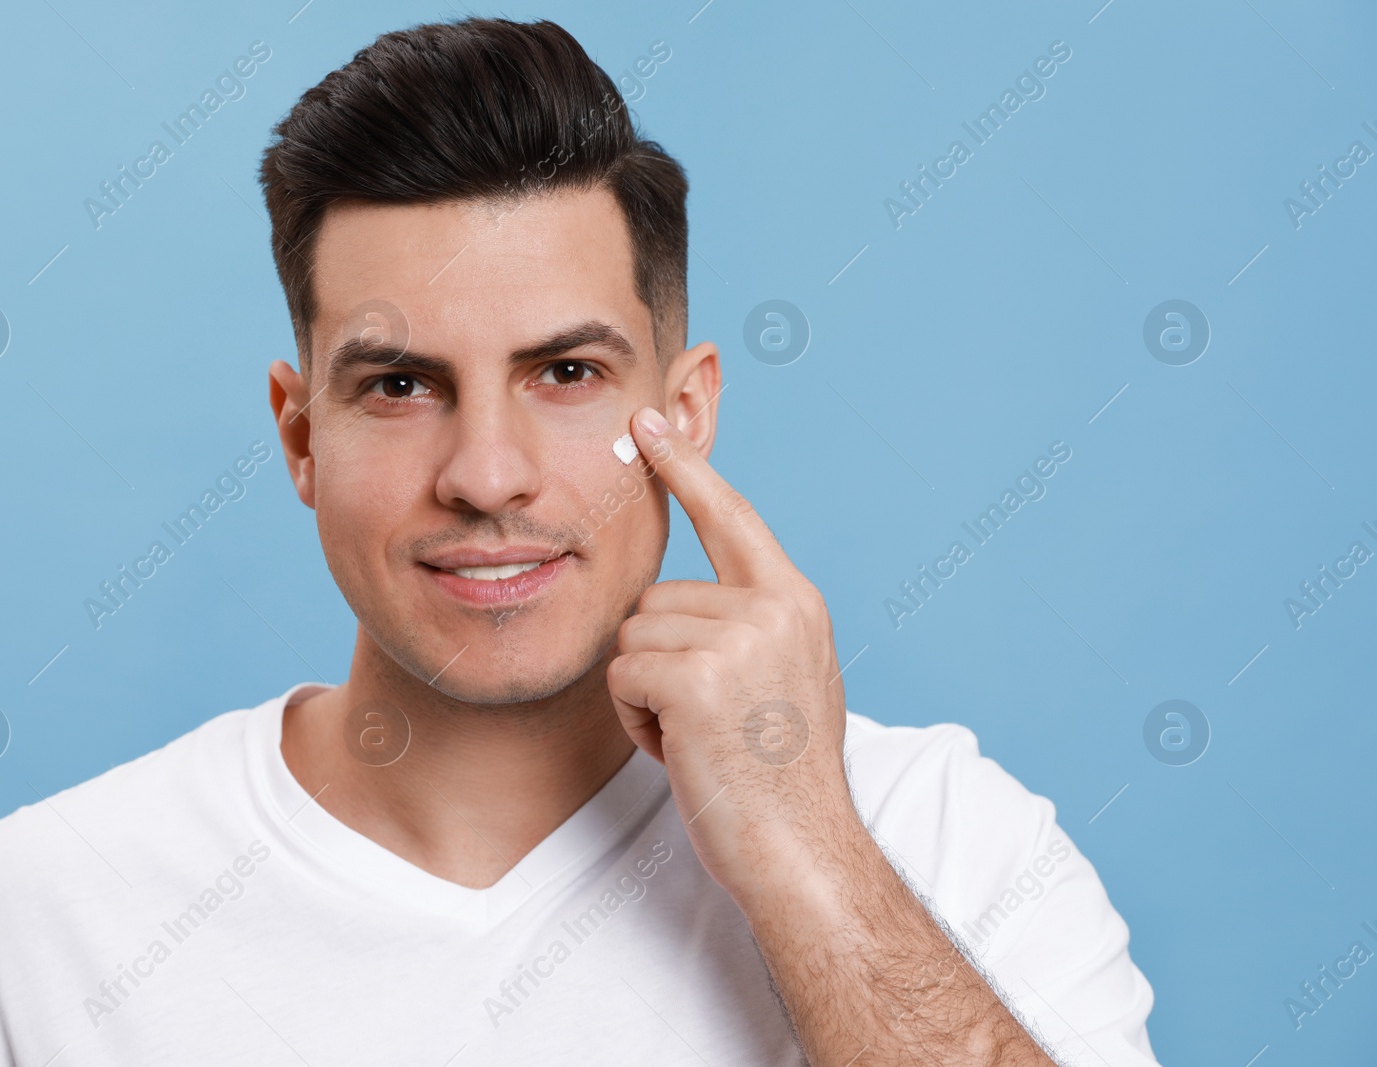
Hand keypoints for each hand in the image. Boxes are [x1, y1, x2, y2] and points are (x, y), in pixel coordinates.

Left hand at [606, 406, 854, 904]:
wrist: (802, 852)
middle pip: (654, 596)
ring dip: (644, 692)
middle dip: (658, 661)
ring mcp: (738, 638)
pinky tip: (682, 750)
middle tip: (707, 722)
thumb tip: (684, 600)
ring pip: (633, 634)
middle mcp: (774, 606)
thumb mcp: (786, 679)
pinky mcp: (697, 676)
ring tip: (699, 737)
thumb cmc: (782, 781)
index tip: (650, 423)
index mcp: (796, 602)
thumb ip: (749, 626)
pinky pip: (622, 673)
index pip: (732, 515)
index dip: (687, 468)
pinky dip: (635, 719)